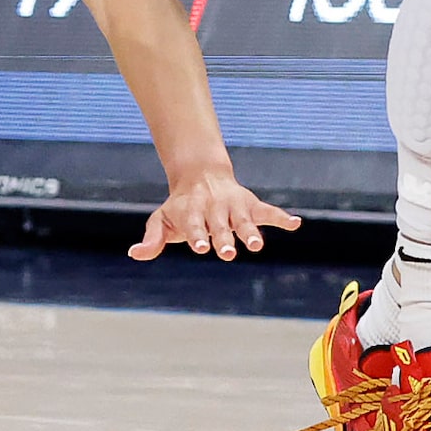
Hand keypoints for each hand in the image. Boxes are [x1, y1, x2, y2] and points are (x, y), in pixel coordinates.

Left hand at [130, 167, 300, 262]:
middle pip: (219, 226)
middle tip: (226, 253)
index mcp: (192, 213)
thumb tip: (134, 254)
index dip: (196, 236)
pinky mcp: (251, 206)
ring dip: (250, 233)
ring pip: (243, 221)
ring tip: (257, 246)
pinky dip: (281, 218)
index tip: (198, 247)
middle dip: (223, 239)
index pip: (194, 226)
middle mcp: (214, 209)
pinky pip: (269, 212)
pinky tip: (295, 224)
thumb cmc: (180, 207)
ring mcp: (234, 207)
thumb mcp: (161, 220)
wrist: (199, 176)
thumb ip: (152, 239)